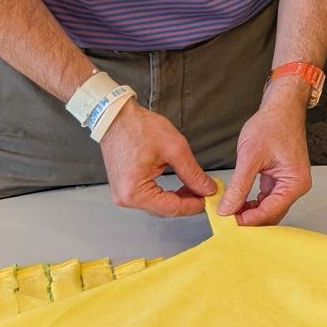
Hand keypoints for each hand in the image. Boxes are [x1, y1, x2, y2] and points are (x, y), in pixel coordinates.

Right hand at [98, 100, 215, 216]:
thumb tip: (206, 188)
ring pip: (157, 205)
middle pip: (164, 209)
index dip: (194, 205)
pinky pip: (148, 197)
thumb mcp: (175, 149)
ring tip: (194, 186)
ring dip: (177, 197)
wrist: (116, 117)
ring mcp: (122, 194)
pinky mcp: (123, 188)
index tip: (209, 199)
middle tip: (205, 191)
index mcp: (135, 191)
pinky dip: (165, 193)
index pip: (172, 208)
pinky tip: (178, 186)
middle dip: (187, 201)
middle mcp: (125, 198)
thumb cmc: (138, 128)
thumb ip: (193, 173)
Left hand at [216, 78, 311, 224]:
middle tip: (226, 219)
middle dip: (249, 218)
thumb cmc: (273, 124)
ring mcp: (289, 183)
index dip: (248, 219)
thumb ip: (238, 186)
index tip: (228, 222)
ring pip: (268, 207)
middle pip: (271, 214)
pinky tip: (237, 201)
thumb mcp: (250, 156)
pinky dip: (252, 201)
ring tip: (229, 210)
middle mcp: (296, 185)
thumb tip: (227, 207)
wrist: (281, 107)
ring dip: (249, 211)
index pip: (270, 211)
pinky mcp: (281, 179)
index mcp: (295, 182)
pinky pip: (267, 197)